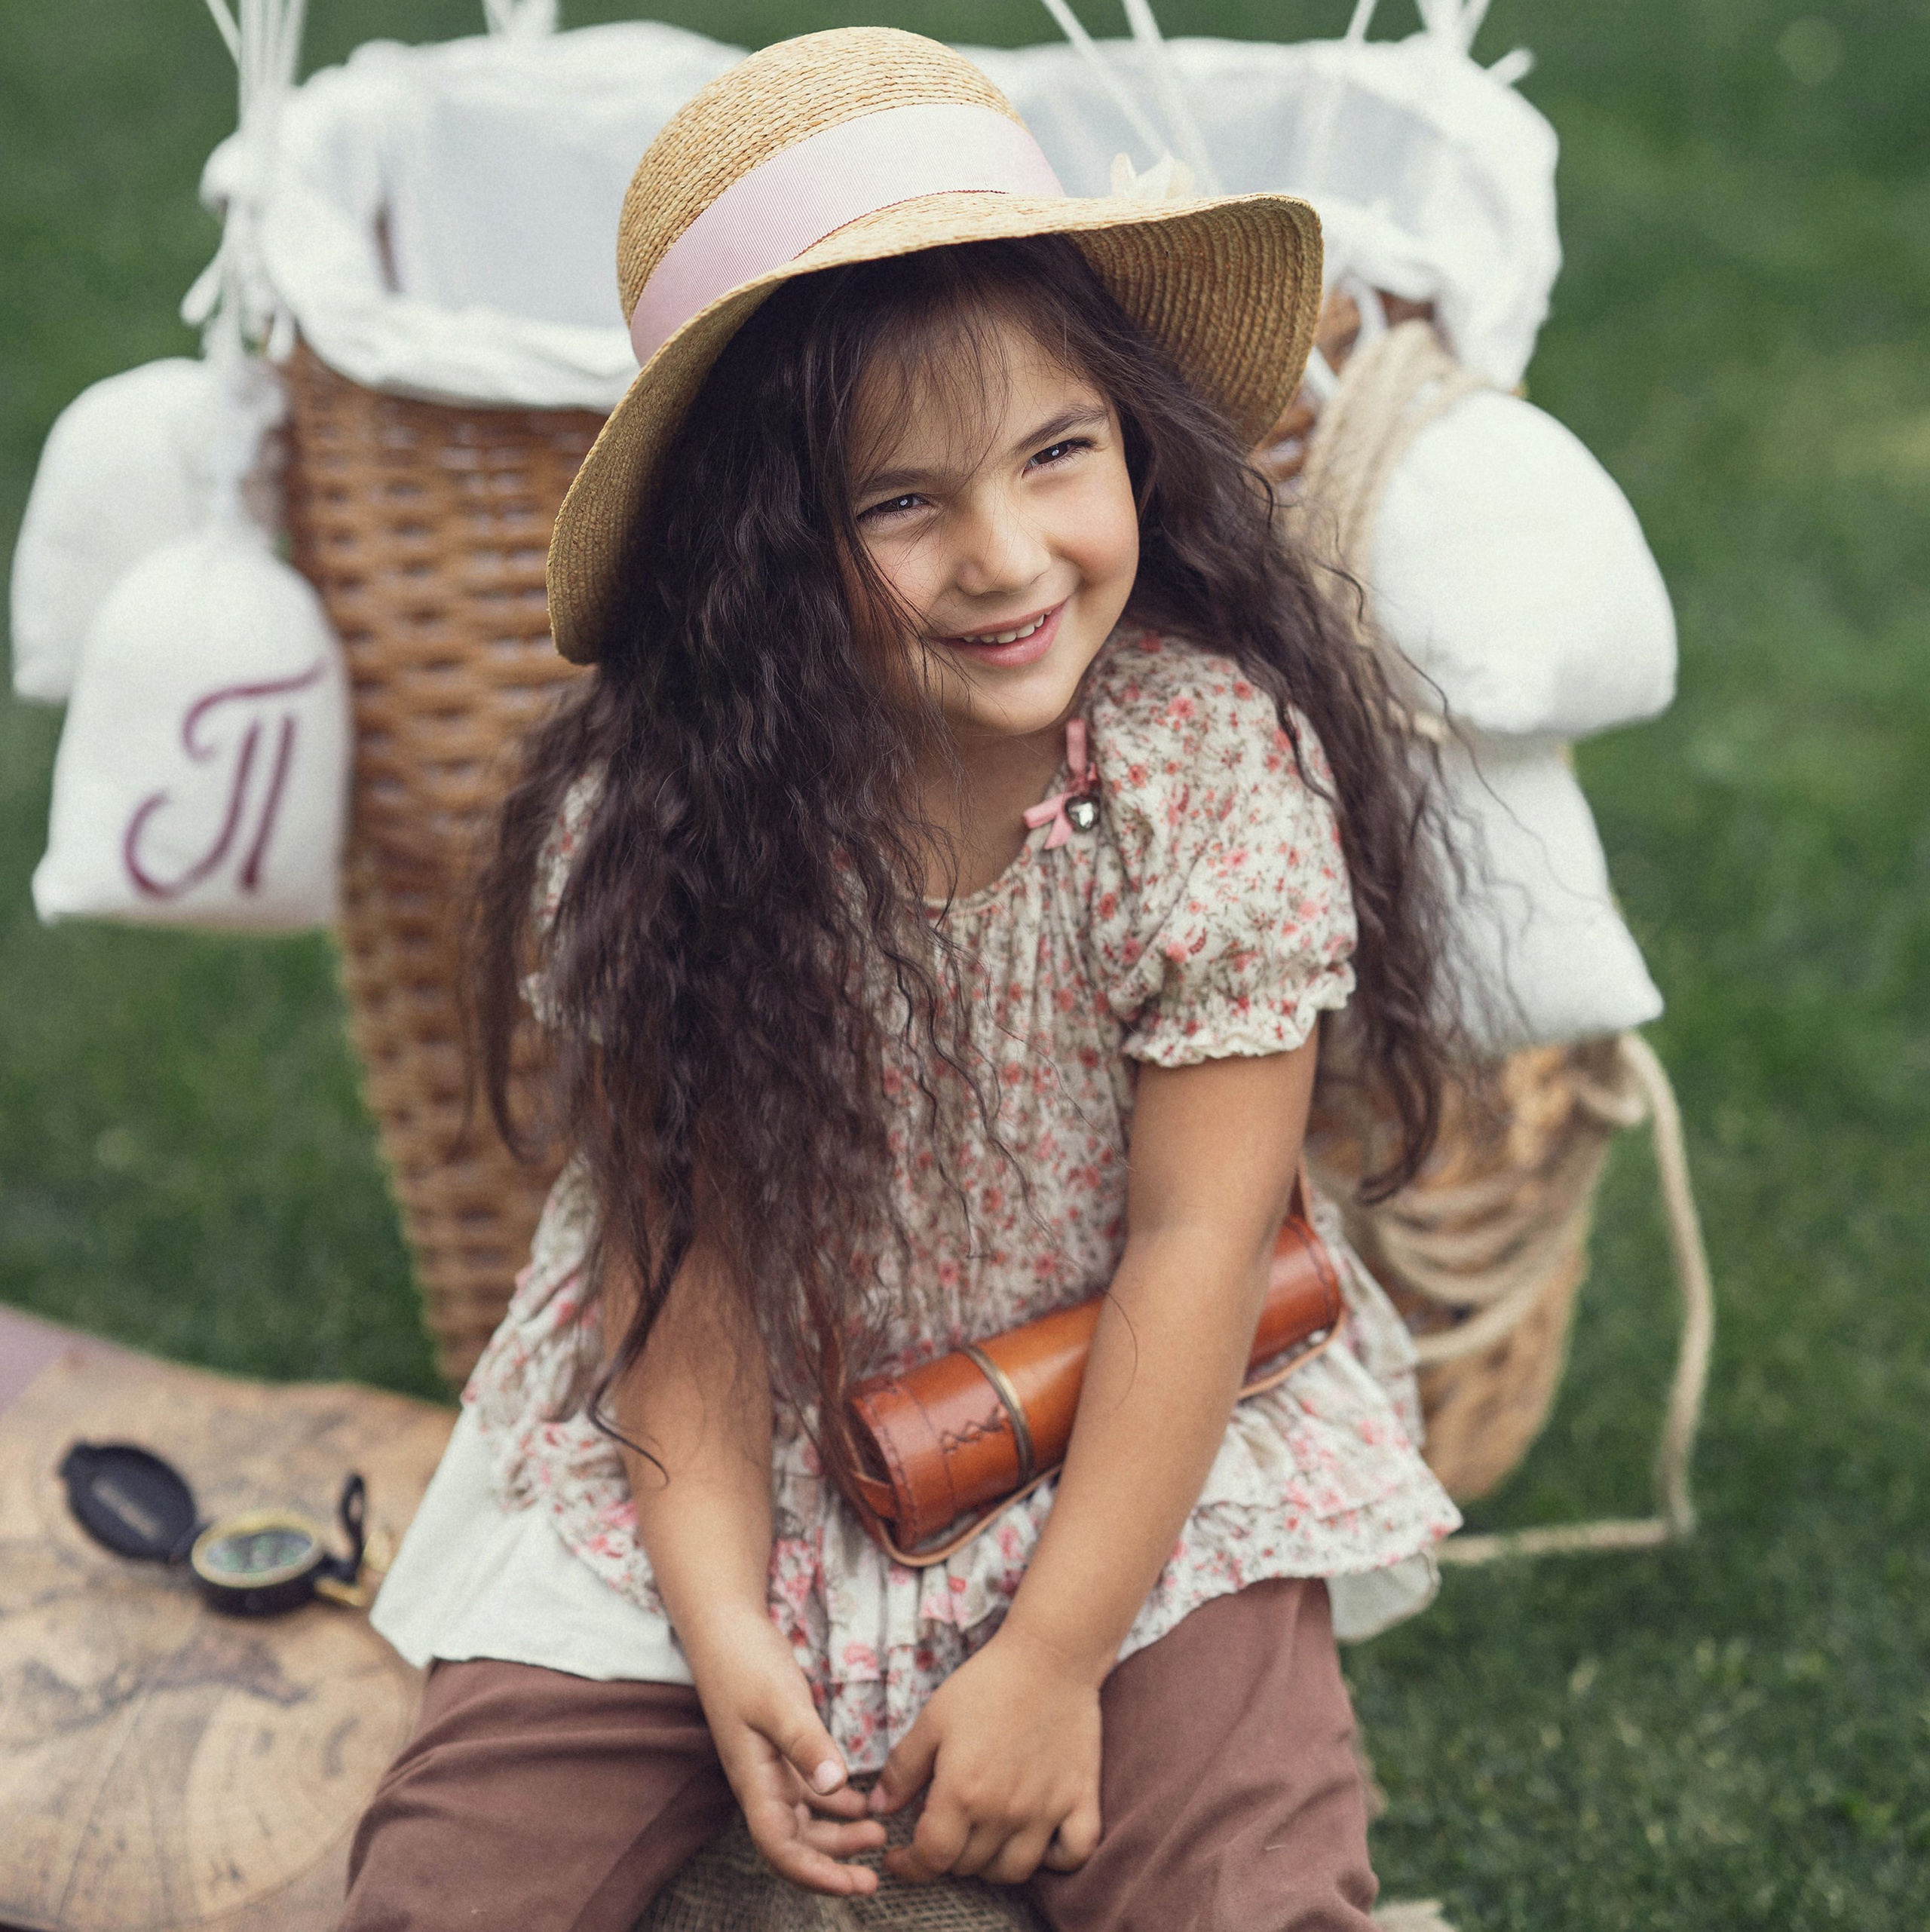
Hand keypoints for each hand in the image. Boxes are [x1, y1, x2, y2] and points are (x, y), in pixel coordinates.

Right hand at [686, 1605, 886, 1895]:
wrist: (724, 1627)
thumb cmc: (744, 1661)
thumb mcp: (778, 1700)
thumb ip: (805, 1742)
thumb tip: (834, 1785)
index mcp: (754, 1780)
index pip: (780, 1848)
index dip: (814, 1874)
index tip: (852, 1884)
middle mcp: (761, 1783)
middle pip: (795, 1844)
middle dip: (833, 1866)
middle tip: (875, 1876)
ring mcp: (771, 1768)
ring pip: (806, 1821)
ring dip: (839, 1835)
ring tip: (878, 1835)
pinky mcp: (783, 1749)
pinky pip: (810, 1792)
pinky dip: (837, 1803)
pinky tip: (863, 1803)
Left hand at [869, 1623, 1103, 1885]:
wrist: (1049, 1656)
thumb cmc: (987, 1683)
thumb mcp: (932, 1719)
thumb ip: (903, 1769)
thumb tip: (879, 1809)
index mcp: (963, 1793)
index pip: (932, 1858)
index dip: (910, 1865)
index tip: (900, 1858)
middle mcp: (1004, 1812)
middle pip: (970, 1866)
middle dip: (947, 1856)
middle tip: (943, 1830)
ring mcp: (1047, 1810)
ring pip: (1015, 1871)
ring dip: (992, 1865)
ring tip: (982, 1839)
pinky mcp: (1081, 1799)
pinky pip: (1074, 1854)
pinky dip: (1056, 1859)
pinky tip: (1039, 1840)